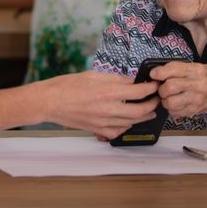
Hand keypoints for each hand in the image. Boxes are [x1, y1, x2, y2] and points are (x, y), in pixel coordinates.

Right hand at [40, 71, 158, 138]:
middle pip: (141, 111)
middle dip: (152, 105)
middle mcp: (108, 109)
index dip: (151, 88)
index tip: (155, 85)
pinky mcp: (97, 130)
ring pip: (131, 123)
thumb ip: (115, 79)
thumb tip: (132, 81)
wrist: (50, 102)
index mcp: (108, 92)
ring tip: (148, 111)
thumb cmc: (67, 86)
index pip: (139, 91)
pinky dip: (126, 126)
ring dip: (143, 117)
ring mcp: (103, 122)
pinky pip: (118, 131)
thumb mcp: (93, 75)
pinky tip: (128, 121)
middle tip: (156, 99)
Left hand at [148, 62, 206, 117]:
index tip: (154, 74)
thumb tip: (159, 72)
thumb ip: (181, 68)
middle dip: (161, 88)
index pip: (172, 69)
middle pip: (169, 87)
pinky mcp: (195, 110)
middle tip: (162, 87)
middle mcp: (197, 84)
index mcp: (197, 70)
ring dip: (165, 100)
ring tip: (168, 97)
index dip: (159, 72)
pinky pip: (175, 112)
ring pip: (170, 102)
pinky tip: (175, 104)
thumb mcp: (199, 67)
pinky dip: (171, 109)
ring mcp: (196, 99)